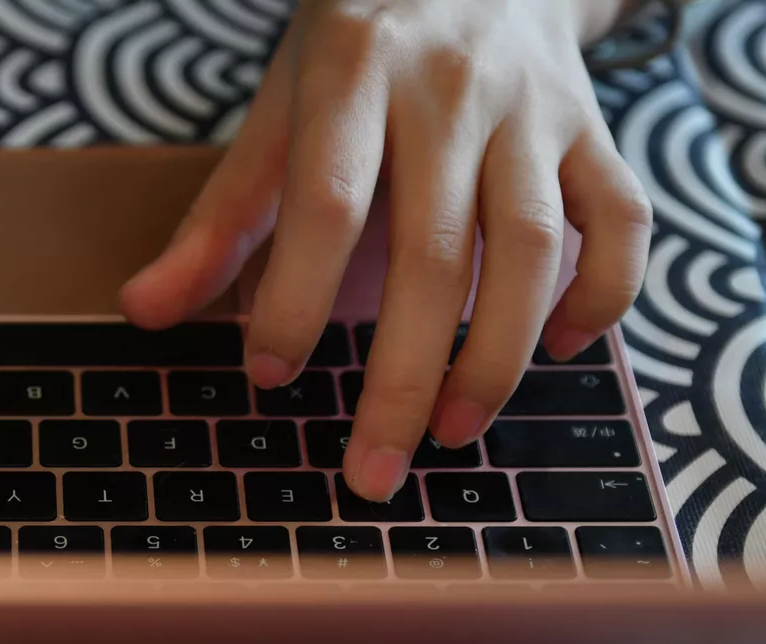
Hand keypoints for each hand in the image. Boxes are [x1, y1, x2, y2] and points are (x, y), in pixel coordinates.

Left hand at [120, 0, 651, 499]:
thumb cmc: (356, 50)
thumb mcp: (276, 108)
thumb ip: (218, 215)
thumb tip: (142, 312)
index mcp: (353, 73)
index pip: (327, 202)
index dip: (297, 297)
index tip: (267, 376)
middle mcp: (452, 89)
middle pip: (435, 253)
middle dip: (402, 379)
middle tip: (371, 472)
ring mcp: (536, 110)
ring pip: (536, 250)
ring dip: (498, 359)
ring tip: (451, 435)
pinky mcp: (596, 130)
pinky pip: (622, 223)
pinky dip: (603, 297)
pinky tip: (561, 350)